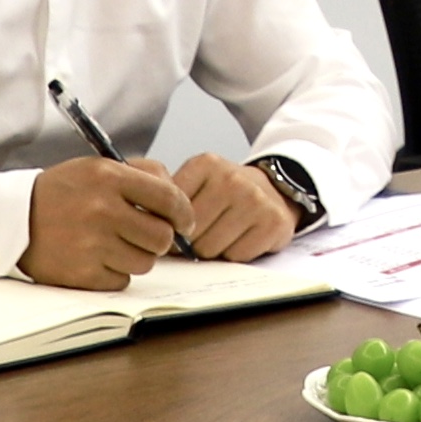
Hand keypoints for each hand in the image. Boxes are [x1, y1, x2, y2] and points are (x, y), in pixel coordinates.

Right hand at [20, 157, 186, 288]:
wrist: (14, 218)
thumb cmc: (63, 192)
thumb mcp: (99, 168)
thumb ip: (143, 175)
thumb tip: (180, 202)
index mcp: (109, 177)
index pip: (170, 198)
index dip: (184, 214)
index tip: (184, 222)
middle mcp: (102, 209)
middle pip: (161, 237)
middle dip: (160, 238)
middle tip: (148, 235)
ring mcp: (91, 244)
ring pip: (145, 262)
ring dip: (138, 256)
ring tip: (118, 245)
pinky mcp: (81, 273)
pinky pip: (122, 281)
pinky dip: (116, 273)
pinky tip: (100, 258)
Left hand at [165, 154, 297, 260]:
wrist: (273, 190)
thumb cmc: (225, 193)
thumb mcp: (196, 182)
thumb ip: (169, 200)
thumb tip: (146, 227)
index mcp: (206, 165)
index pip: (171, 209)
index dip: (170, 226)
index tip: (177, 227)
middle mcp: (232, 179)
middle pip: (190, 234)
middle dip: (190, 242)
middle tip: (202, 234)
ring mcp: (256, 200)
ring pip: (210, 249)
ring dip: (211, 250)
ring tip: (222, 234)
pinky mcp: (274, 222)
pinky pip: (236, 256)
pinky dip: (234, 254)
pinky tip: (241, 238)